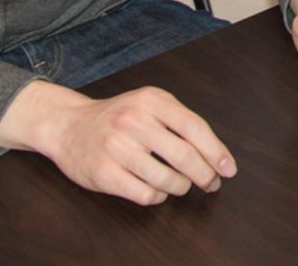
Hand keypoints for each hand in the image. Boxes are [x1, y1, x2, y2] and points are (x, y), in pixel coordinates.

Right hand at [0, 79, 234, 205]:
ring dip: (181, 187)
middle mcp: (134, 121)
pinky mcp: (103, 173)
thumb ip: (180, 122)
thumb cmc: (118, 117)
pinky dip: (158, 197)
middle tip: (211, 184)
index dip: (216, 151)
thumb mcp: (149, 105)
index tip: (229, 169)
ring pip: (166, 179)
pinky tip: (157, 190)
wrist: (68, 125)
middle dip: (205, 175)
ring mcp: (116, 148)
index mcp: (152, 100)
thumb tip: (217, 155)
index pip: (194, 127)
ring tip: (180, 184)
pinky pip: (145, 194)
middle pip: (184, 156)